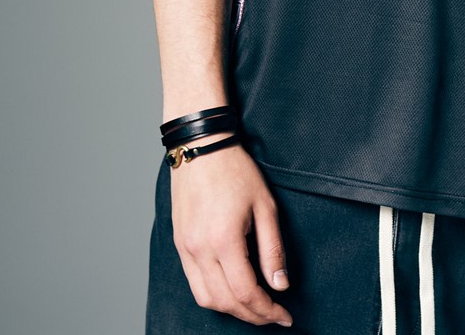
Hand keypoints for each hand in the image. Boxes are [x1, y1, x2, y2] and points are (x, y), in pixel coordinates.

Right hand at [170, 138, 292, 325]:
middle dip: (252, 315)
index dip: (267, 310)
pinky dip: (214, 296)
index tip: (284, 316)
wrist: (201, 148)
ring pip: (206, 298)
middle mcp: (199, 250)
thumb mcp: (265, 206)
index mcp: (223, 240)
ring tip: (255, 307)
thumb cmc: (235, 171)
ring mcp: (186, 249)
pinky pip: (194, 283)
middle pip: (225, 302)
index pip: (246, 292)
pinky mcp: (180, 245)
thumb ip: (273, 249)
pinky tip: (231, 291)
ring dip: (231, 309)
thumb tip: (280, 284)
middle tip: (274, 315)